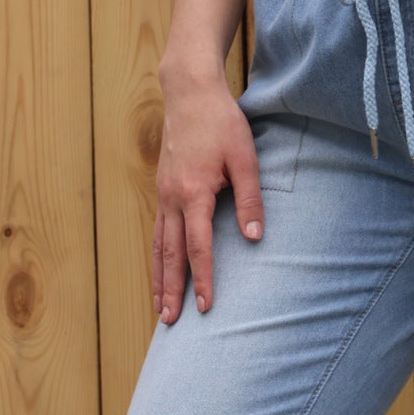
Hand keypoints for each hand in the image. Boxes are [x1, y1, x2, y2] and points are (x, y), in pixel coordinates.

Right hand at [152, 65, 263, 322]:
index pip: (198, 247)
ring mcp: (163, 194)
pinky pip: (157, 232)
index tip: (206, 306)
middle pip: (171, 254)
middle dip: (171, 290)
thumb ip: (250, 199)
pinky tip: (160, 272)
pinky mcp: (162, 190)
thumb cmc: (222, 123)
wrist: (189, 92)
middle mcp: (172, 198)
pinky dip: (157, 257)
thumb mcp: (245, 158)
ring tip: (160, 309)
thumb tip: (256, 237)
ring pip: (158, 246)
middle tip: (171, 322)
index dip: (203, 278)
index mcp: (194, 193)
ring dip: (159, 279)